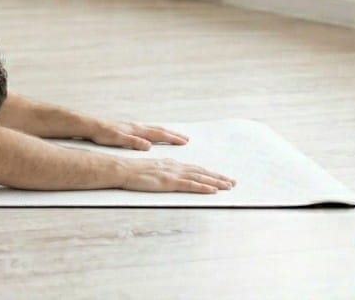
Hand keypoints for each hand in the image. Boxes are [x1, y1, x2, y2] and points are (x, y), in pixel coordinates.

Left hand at [90, 121, 188, 150]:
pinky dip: (154, 133)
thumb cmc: (103, 133)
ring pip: (153, 129)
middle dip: (173, 135)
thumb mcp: (118, 139)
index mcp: (137, 130)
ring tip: (173, 136)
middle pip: (159, 130)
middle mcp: (137, 127)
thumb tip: (148, 146)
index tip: (184, 141)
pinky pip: (146, 130)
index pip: (158, 134)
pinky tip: (153, 136)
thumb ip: (134, 142)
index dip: (172, 138)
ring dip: (165, 133)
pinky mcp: (127, 129)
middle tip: (185, 139)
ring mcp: (132, 127)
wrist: (90, 125)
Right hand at [119, 158, 236, 193]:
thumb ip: (162, 172)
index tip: (220, 177)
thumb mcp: (150, 170)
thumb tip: (170, 176)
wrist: (122, 169)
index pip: (194, 168)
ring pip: (199, 177)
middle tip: (232, 182)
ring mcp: (173, 174)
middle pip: (201, 171)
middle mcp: (174, 167)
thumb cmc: (132, 171)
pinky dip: (203, 187)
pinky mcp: (169, 182)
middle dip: (218, 177)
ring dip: (216, 182)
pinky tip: (213, 190)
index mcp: (170, 164)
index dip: (208, 173)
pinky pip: (190, 185)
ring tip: (229, 186)